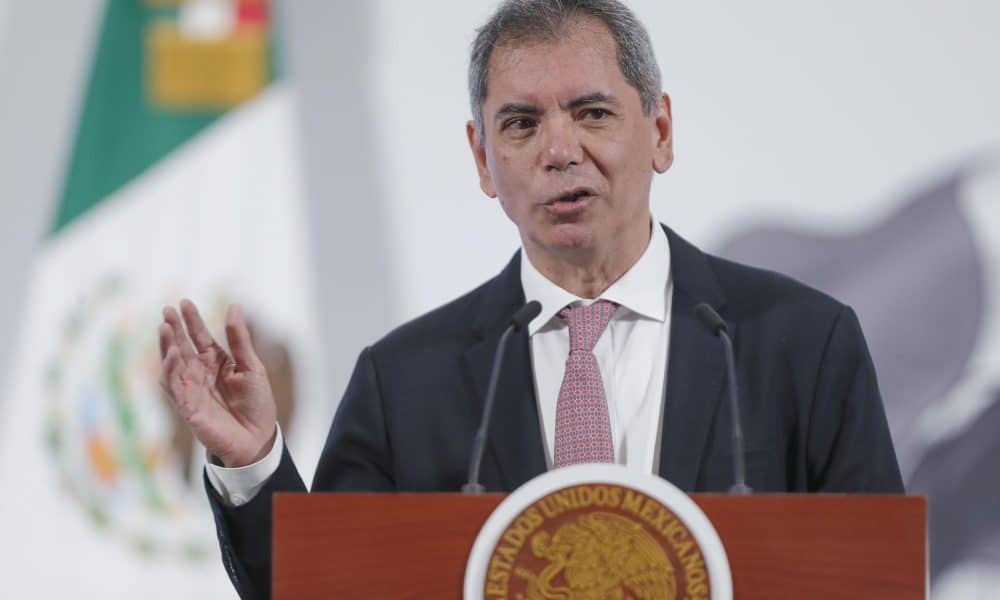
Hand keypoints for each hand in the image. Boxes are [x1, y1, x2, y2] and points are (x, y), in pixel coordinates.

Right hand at [159, 299, 276, 467]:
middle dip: (174, 328)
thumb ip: (239, 340)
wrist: (257, 439)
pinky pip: (174, 385)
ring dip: (167, 345)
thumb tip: (233, 307)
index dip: (192, 320)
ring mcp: (191, 388)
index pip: (200, 336)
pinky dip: (170, 369)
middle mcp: (200, 372)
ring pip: (172, 363)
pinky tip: (172, 354)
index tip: (184, 302)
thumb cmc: (257, 404)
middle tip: (167, 309)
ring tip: (165, 326)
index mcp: (216, 361)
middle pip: (182, 346)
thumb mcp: (251, 367)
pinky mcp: (187, 405)